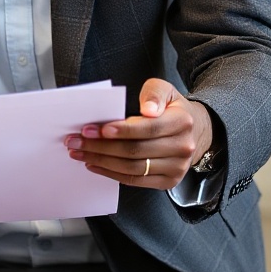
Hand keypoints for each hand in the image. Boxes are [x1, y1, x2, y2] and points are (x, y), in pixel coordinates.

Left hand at [65, 80, 208, 192]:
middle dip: (101, 146)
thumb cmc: (172, 109)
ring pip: (133, 168)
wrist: (194, 132)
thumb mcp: (165, 90)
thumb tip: (147, 109)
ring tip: (79, 152)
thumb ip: (153, 93)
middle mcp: (182, 147)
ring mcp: (176, 167)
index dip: (121, 130)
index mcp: (181, 122)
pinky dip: (111, 173)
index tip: (96, 129)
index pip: (148, 128)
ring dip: (101, 161)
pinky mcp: (168, 181)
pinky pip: (135, 180)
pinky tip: (95, 164)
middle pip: (135, 150)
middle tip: (76, 140)